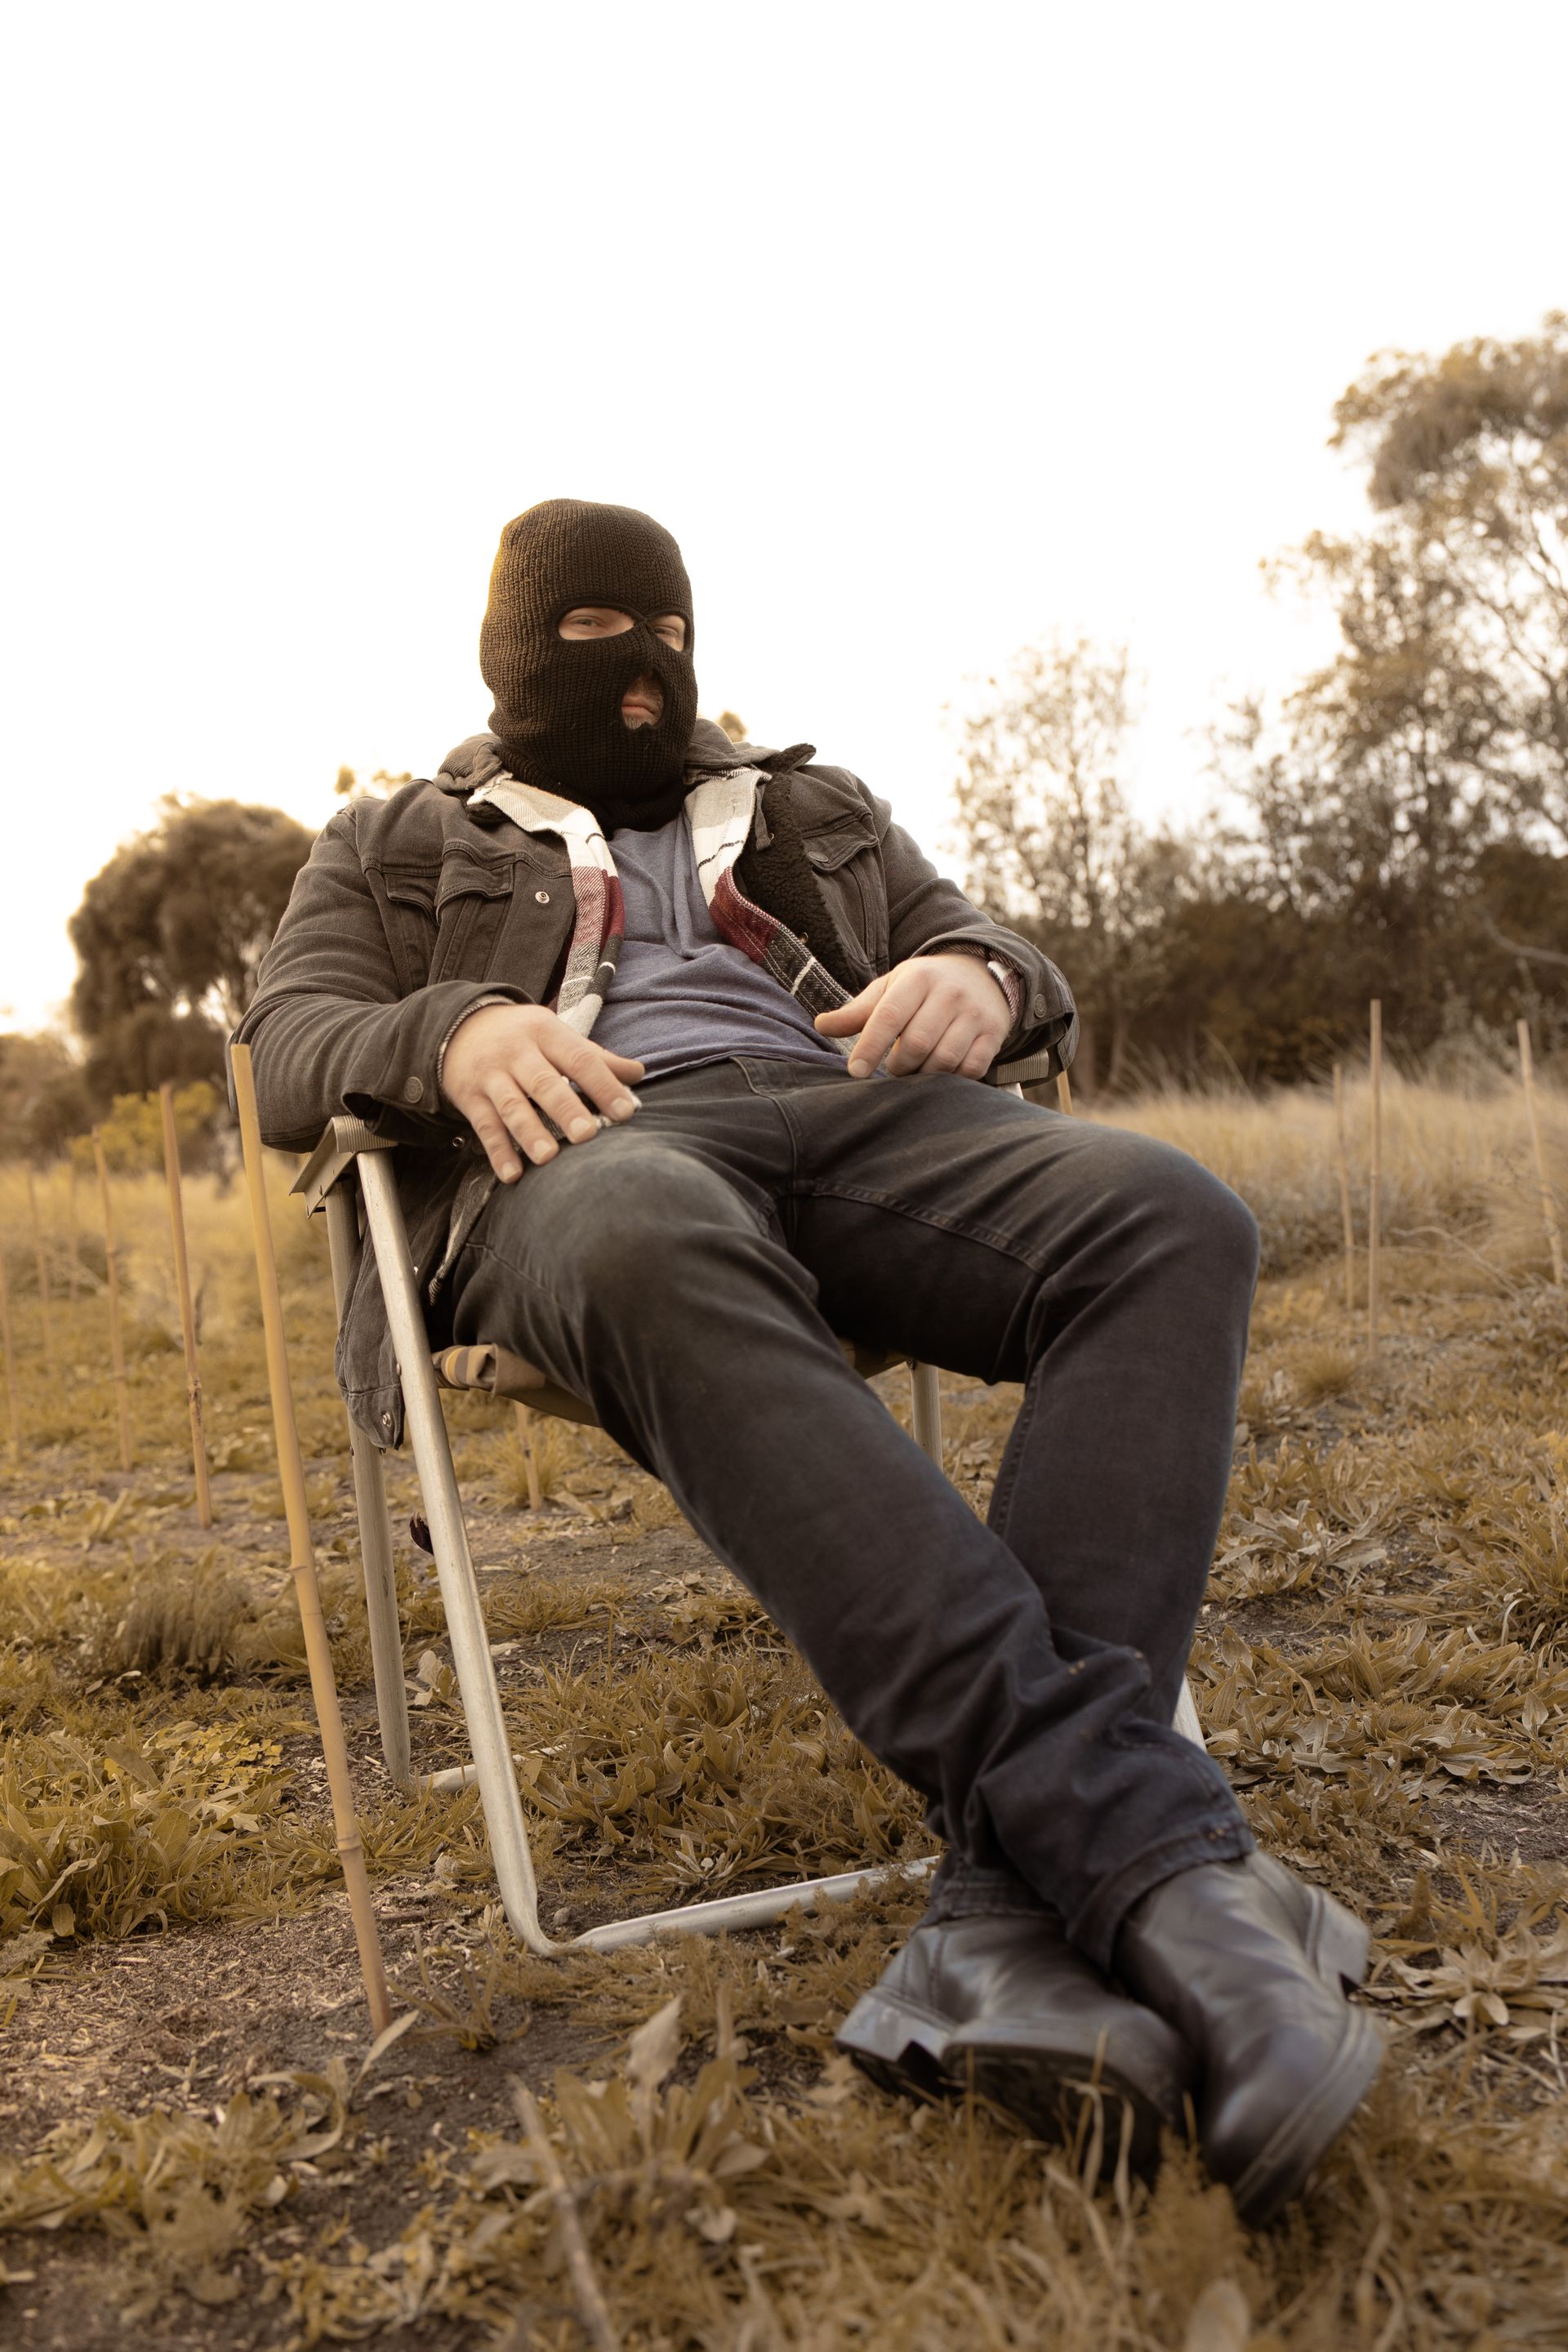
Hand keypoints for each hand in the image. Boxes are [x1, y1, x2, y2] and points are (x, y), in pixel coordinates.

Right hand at [441, 1003, 643, 1182]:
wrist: (459, 1028)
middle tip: (587, 1135)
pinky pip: (485, 1128)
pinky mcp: (471, 1098)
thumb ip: (595, 1056)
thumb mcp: (556, 1035)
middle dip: (565, 1109)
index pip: (579, 1059)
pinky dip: (498, 1152)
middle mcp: (517, 1053)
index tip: (626, 1111)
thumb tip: (639, 1072)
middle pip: (543, 1083)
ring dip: (529, 1132)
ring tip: (548, 1157)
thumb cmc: (523, 1037)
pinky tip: (513, 1174)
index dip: (603, 1085)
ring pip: (512, 1106)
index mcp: (546, 1033)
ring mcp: (492, 1076)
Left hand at [814, 953, 1010, 1078]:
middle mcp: (950, 993)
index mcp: (918, 978)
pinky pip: (971, 1068)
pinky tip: (941, 1072)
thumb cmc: (924, 986)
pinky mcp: (994, 1034)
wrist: (980, 974)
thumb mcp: (891, 988)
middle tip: (894, 1067)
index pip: (890, 1015)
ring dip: (923, 1074)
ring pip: (944, 1059)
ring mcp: (975, 1014)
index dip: (870, 1046)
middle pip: (918, 1042)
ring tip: (916, 1069)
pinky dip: (952, 1078)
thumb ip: (858, 1010)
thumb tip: (821, 1025)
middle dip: (899, 1064)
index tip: (855, 1071)